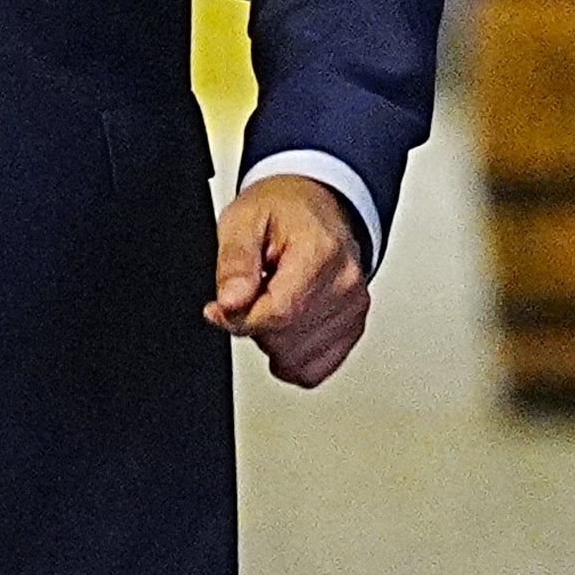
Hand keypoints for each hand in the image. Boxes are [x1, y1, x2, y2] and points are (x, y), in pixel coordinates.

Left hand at [206, 174, 371, 390]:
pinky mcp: (353, 328)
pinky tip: (286, 323)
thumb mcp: (242, 221)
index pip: (277, 314)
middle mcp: (346, 284)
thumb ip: (234, 263)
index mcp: (321, 253)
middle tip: (253, 291)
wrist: (316, 206)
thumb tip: (230, 304)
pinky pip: (313, 368)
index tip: (220, 308)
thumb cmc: (281, 211)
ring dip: (272, 341)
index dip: (239, 319)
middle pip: (284, 341)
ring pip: (296, 361)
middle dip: (255, 324)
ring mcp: (354, 309)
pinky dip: (291, 355)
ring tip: (273, 300)